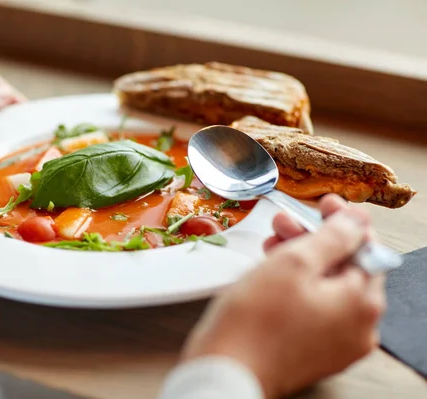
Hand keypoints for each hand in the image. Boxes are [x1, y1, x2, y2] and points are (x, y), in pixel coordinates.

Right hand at [181, 194, 385, 397]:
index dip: (343, 221)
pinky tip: (271, 273)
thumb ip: (334, 236)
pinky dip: (296, 287)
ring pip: (325, 288)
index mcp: (362, 304)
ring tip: (271, 245)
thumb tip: (358, 219)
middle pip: (343, 268)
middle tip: (285, 222)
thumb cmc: (255, 319)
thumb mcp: (295, 263)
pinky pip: (313, 308)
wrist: (226, 370)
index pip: (366, 248)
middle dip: (312, 240)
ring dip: (300, 261)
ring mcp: (335, 343)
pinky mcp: (312, 351)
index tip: (324, 203)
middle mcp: (358, 328)